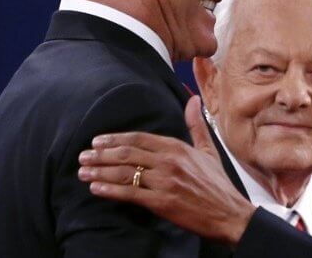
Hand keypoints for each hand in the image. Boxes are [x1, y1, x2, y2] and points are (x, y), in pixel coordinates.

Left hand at [77, 95, 255, 245]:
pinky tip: (96, 188)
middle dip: (101, 154)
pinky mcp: (162, 202)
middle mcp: (169, 161)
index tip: (97, 141)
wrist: (228, 212)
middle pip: (127, 153)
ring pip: (125, 172)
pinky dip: (110, 190)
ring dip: (100, 171)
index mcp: (177, 147)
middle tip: (83, 156)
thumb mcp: (209, 150)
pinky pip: (130, 193)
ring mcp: (164, 181)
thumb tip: (192, 99)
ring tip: (83, 172)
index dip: (115, 139)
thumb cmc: (217, 183)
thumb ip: (196, 124)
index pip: (139, 138)